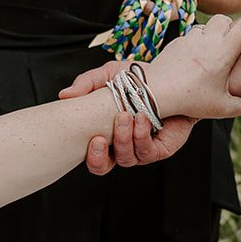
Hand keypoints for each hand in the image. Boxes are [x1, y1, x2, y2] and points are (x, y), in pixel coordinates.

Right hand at [59, 61, 198, 173]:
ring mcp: (141, 149)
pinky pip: (147, 152)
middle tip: (99, 137)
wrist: (175, 79)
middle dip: (99, 156)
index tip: (90, 138)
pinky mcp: (160, 149)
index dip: (89, 154)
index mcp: (106, 132)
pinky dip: (142, 136)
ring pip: (126, 158)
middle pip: (103, 166)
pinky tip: (142, 119)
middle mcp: (122, 145)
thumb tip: (65, 95)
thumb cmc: (141, 81)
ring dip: (123, 139)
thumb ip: (88, 83)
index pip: (92, 155)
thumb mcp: (111, 75)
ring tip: (126, 116)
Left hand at [143, 0, 240, 120]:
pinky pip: (190, 37)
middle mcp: (208, 41)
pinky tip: (192, 63)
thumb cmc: (190, 100)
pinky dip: (195, 44)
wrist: (154, 92)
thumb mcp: (222, 108)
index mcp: (223, 53)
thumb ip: (240, 104)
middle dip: (230, 26)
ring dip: (212, 35)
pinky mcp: (176, 42)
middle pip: (224, 19)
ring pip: (206, 27)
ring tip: (210, 56)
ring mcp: (190, 39)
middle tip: (230, 43)